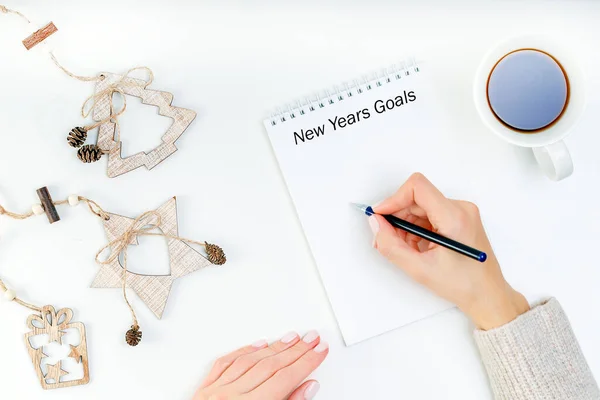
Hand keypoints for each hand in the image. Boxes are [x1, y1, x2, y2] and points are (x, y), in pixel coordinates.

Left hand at [194, 331, 327, 399]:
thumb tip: (307, 388)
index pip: (285, 378)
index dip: (306, 362)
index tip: (320, 351)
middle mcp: (231, 398)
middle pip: (271, 366)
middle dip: (296, 350)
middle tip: (312, 339)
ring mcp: (215, 392)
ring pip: (250, 360)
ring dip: (274, 347)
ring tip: (292, 339)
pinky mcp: (203, 391)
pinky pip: (226, 363)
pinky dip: (244, 352)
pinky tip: (258, 345)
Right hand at [369, 173, 528, 329]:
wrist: (488, 295)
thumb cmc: (463, 285)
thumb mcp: (419, 269)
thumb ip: (391, 245)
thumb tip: (375, 224)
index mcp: (454, 217)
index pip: (417, 187)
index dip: (394, 199)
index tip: (380, 215)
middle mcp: (461, 208)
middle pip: (417, 198)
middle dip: (397, 217)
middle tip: (386, 239)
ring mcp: (462, 212)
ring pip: (421, 207)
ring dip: (407, 225)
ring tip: (406, 249)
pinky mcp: (461, 218)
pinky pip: (430, 214)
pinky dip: (418, 228)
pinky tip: (418, 247)